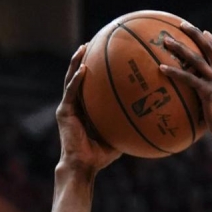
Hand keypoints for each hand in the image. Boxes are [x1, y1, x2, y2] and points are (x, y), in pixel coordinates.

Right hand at [56, 45, 120, 175]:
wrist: (83, 167)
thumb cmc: (99, 157)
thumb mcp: (116, 138)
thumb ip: (125, 126)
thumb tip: (146, 121)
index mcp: (84, 111)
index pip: (88, 87)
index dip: (93, 72)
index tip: (101, 57)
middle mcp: (74, 106)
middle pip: (77, 78)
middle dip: (82, 59)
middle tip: (91, 44)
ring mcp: (67, 108)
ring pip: (71, 80)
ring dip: (76, 63)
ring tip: (83, 48)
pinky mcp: (64, 112)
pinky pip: (71, 92)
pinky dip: (77, 80)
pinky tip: (84, 69)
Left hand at [161, 27, 211, 159]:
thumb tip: (203, 104)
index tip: (204, 32)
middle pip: (209, 49)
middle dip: (195, 34)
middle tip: (182, 25)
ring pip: (196, 59)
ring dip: (180, 48)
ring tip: (166, 41)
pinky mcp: (209, 93)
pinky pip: (188, 79)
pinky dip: (174, 72)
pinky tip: (162, 68)